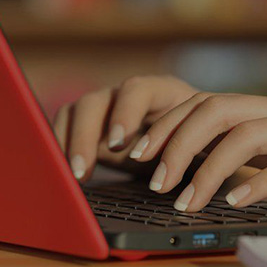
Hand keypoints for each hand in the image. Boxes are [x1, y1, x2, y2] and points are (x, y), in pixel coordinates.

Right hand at [53, 76, 197, 180]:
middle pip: (98, 101)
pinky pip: (66, 130)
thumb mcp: (205, 147)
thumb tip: (182, 172)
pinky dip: (61, 150)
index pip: (139, 90)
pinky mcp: (92, 128)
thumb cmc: (206, 145)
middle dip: (87, 134)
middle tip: (84, 167)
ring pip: (76, 114)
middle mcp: (129, 97)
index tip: (118, 144)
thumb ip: (196, 154)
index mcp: (163, 92)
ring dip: (69, 144)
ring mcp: (107, 110)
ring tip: (73, 176)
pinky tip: (62, 173)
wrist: (192, 148)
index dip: (125, 113)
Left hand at [129, 93, 266, 211]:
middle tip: (153, 181)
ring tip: (185, 201)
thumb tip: (209, 168)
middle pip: (218, 111)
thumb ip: (257, 156)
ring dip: (208, 169)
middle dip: (176, 144)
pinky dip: (260, 182)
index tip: (138, 155)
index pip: (208, 104)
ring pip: (248, 135)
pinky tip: (237, 202)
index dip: (168, 127)